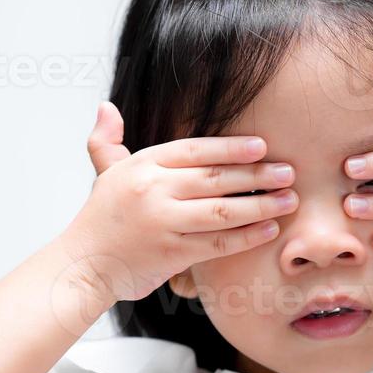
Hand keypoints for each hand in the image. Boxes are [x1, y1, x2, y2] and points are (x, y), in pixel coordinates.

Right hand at [57, 101, 298, 302]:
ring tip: (289, 200)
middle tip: (289, 172)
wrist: (82, 265)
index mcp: (143, 165)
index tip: (262, 147)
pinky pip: (218, 243)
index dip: (232, 148)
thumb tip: (106, 107)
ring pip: (223, 211)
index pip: (196, 150)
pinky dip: (247, 237)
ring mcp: (162, 222)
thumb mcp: (104, 173)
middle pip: (216, 178)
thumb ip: (108, 140)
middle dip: (258, 175)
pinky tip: (270, 230)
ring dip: (261, 205)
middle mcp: (153, 190)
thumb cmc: (101, 219)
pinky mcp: (171, 254)